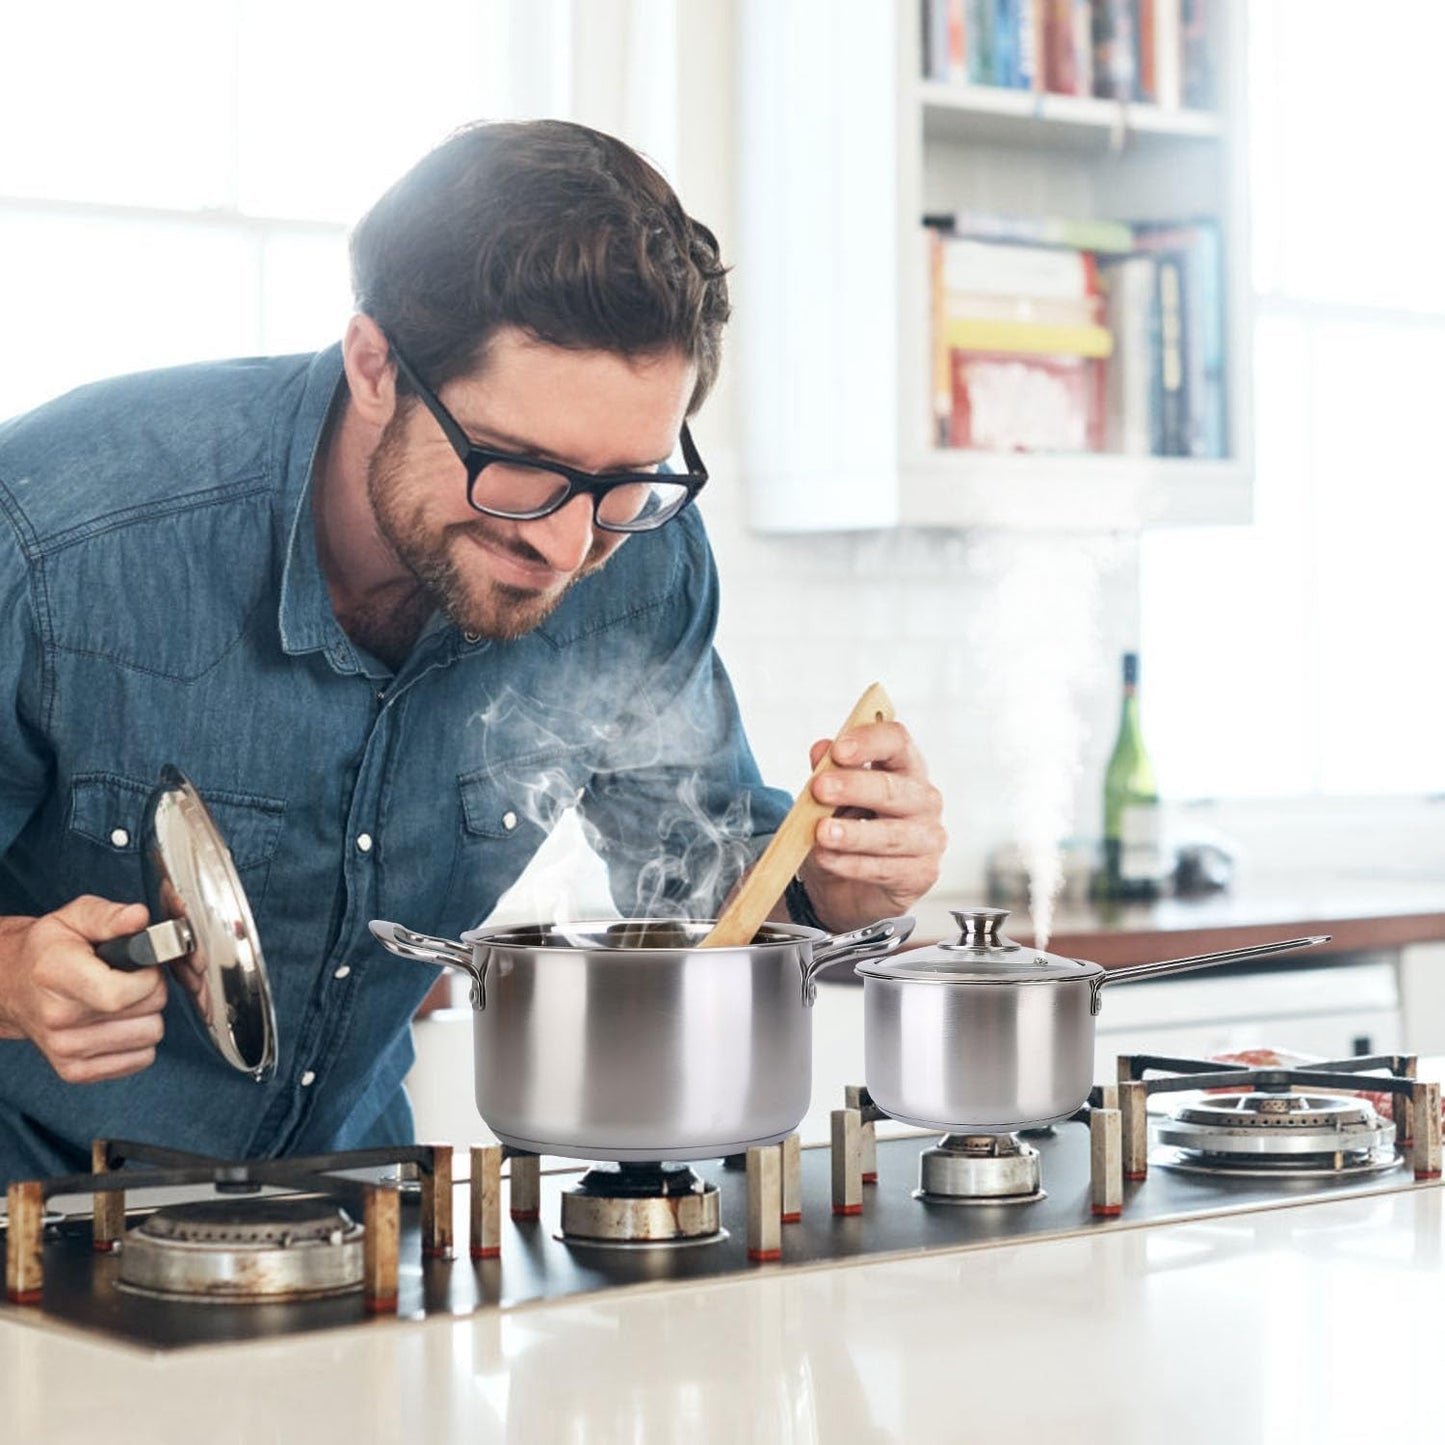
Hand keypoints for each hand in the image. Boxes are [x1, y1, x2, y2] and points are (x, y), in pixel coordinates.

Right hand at [0, 896, 167, 1082]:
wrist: (13, 985)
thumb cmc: (50, 949)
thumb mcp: (75, 917)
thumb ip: (110, 916)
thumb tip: (139, 917)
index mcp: (57, 977)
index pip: (120, 995)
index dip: (148, 978)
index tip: (143, 965)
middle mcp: (58, 1020)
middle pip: (146, 1014)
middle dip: (152, 991)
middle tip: (131, 978)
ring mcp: (65, 1050)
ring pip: (149, 1037)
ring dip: (147, 1015)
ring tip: (124, 998)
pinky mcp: (75, 1071)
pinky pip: (140, 1059)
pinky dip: (139, 1040)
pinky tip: (119, 1021)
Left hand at [798, 718, 945, 930]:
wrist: (847, 886)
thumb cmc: (846, 828)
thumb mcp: (828, 799)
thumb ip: (826, 773)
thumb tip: (820, 750)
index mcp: (904, 768)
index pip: (896, 742)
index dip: (869, 742)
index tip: (838, 750)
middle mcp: (923, 799)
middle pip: (893, 788)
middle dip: (854, 787)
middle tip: (820, 789)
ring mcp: (927, 837)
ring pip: (891, 834)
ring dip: (853, 833)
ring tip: (821, 833)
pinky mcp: (922, 873)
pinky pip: (886, 868)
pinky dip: (853, 864)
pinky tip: (828, 858)